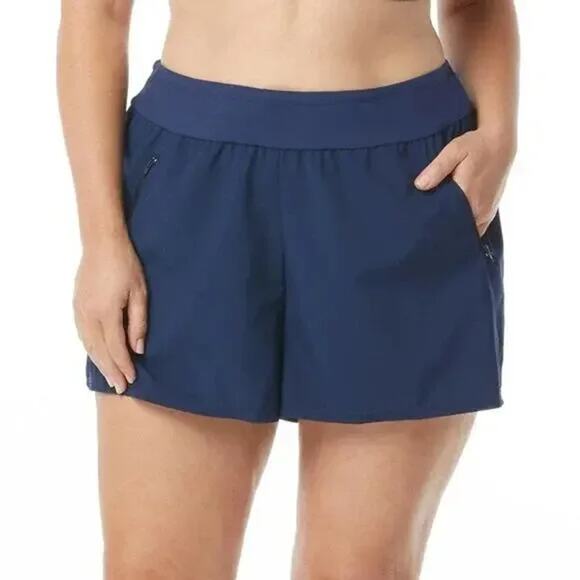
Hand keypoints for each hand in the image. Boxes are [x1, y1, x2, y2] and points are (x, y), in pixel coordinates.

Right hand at [74, 236, 146, 393]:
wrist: (102, 243)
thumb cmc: (127, 265)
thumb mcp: (140, 293)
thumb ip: (139, 322)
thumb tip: (138, 348)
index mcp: (106, 313)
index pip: (116, 347)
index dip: (124, 365)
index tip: (131, 379)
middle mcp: (89, 315)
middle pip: (99, 350)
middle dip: (110, 370)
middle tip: (120, 388)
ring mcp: (80, 310)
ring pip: (88, 344)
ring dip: (99, 362)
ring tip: (109, 376)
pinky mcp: (76, 305)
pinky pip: (82, 334)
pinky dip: (90, 348)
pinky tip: (97, 354)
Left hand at [414, 129, 514, 235]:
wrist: (500, 142)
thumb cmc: (476, 145)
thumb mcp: (454, 151)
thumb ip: (437, 169)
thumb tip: (419, 186)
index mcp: (468, 196)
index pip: (447, 223)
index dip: (434, 228)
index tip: (421, 227)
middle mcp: (480, 209)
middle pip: (457, 231)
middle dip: (442, 232)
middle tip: (425, 229)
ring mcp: (486, 212)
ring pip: (467, 231)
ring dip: (454, 231)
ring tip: (436, 228)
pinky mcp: (490, 211)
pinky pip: (476, 228)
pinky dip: (465, 229)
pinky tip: (452, 225)